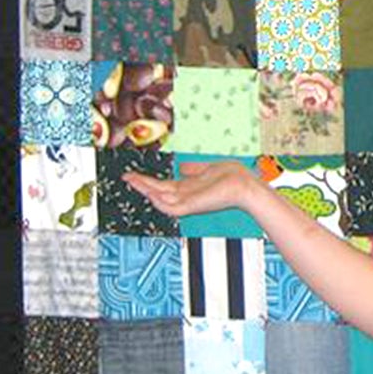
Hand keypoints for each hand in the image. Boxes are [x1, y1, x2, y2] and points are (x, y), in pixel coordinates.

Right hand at [122, 159, 261, 218]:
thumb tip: (182, 166)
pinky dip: (160, 201)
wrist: (246, 186)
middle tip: (126, 177)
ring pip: (160, 199)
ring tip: (133, 181)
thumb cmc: (234, 177)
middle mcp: (186, 196)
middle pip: (157, 191)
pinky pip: (171, 207)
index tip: (134, 174)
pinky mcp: (193, 206)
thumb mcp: (207, 169)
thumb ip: (193, 169)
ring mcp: (189, 202)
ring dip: (146, 190)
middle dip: (141, 184)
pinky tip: (150, 193)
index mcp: (189, 188)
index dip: (148, 180)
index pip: (163, 185)